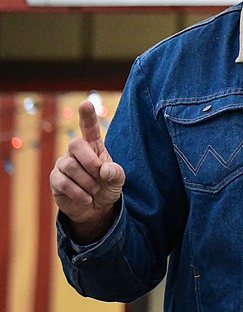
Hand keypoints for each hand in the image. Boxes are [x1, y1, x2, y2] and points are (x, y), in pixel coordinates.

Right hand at [49, 101, 125, 243]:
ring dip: (87, 181)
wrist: (95, 207)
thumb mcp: (118, 179)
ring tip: (95, 190)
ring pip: (70, 166)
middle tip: (100, 175)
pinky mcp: (55, 180)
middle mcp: (76, 151)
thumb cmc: (107, 186)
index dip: (87, 115)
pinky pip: (63, 182)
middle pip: (75, 144)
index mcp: (94, 145)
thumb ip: (116, 172)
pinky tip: (87, 198)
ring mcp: (63, 164)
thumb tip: (104, 170)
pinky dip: (78, 192)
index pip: (88, 127)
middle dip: (90, 161)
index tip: (86, 103)